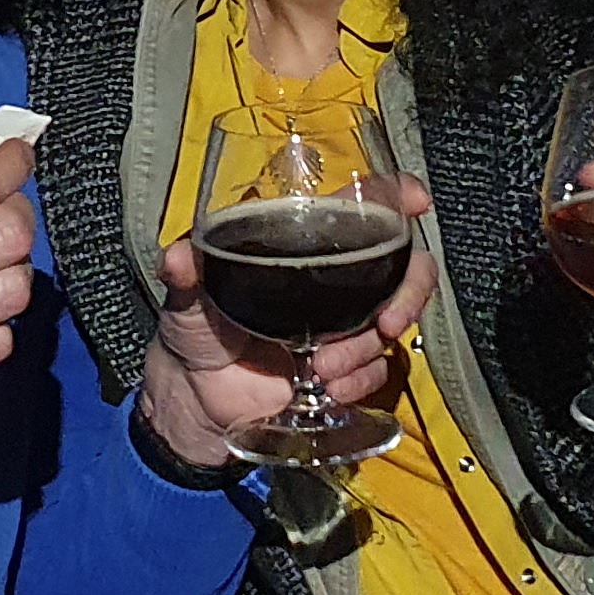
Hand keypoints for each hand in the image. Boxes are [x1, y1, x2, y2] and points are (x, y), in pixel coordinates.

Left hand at [134, 177, 438, 469]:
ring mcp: (346, 324)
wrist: (196, 398)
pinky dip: (360, 379)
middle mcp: (337, 279)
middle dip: (410, 291)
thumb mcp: (188, 297)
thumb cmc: (195, 329)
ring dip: (367, 347)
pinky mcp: (346, 367)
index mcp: (306, 244)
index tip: (416, 202)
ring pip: (394, 321)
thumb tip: (177, 257)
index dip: (398, 196)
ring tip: (323, 367)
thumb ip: (185, 275)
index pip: (366, 207)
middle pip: (407, 266)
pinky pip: (378, 370)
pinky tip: (330, 387)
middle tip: (389, 323)